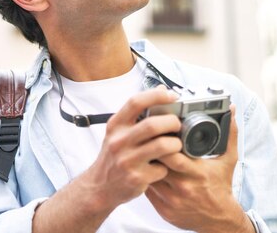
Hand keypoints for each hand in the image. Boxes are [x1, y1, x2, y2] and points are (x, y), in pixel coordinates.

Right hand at [33, 86, 183, 232]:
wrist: (99, 186)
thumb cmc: (113, 156)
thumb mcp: (118, 131)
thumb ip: (138, 112)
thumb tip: (161, 89)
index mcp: (116, 125)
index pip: (136, 102)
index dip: (157, 96)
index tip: (172, 96)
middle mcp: (119, 141)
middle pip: (152, 125)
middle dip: (172, 122)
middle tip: (177, 125)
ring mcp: (127, 161)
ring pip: (162, 146)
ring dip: (175, 144)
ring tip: (176, 145)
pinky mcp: (136, 178)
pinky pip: (162, 168)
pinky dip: (167, 167)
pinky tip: (163, 166)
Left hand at [145, 105, 254, 232]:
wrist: (219, 219)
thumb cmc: (222, 186)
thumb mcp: (229, 159)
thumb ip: (229, 133)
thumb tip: (231, 110)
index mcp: (198, 172)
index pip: (173, 155)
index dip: (163, 141)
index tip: (160, 131)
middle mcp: (183, 187)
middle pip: (158, 163)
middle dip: (151, 149)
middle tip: (148, 138)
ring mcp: (172, 200)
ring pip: (149, 176)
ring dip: (146, 163)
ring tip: (145, 152)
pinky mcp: (164, 209)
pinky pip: (148, 191)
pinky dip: (146, 178)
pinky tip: (147, 170)